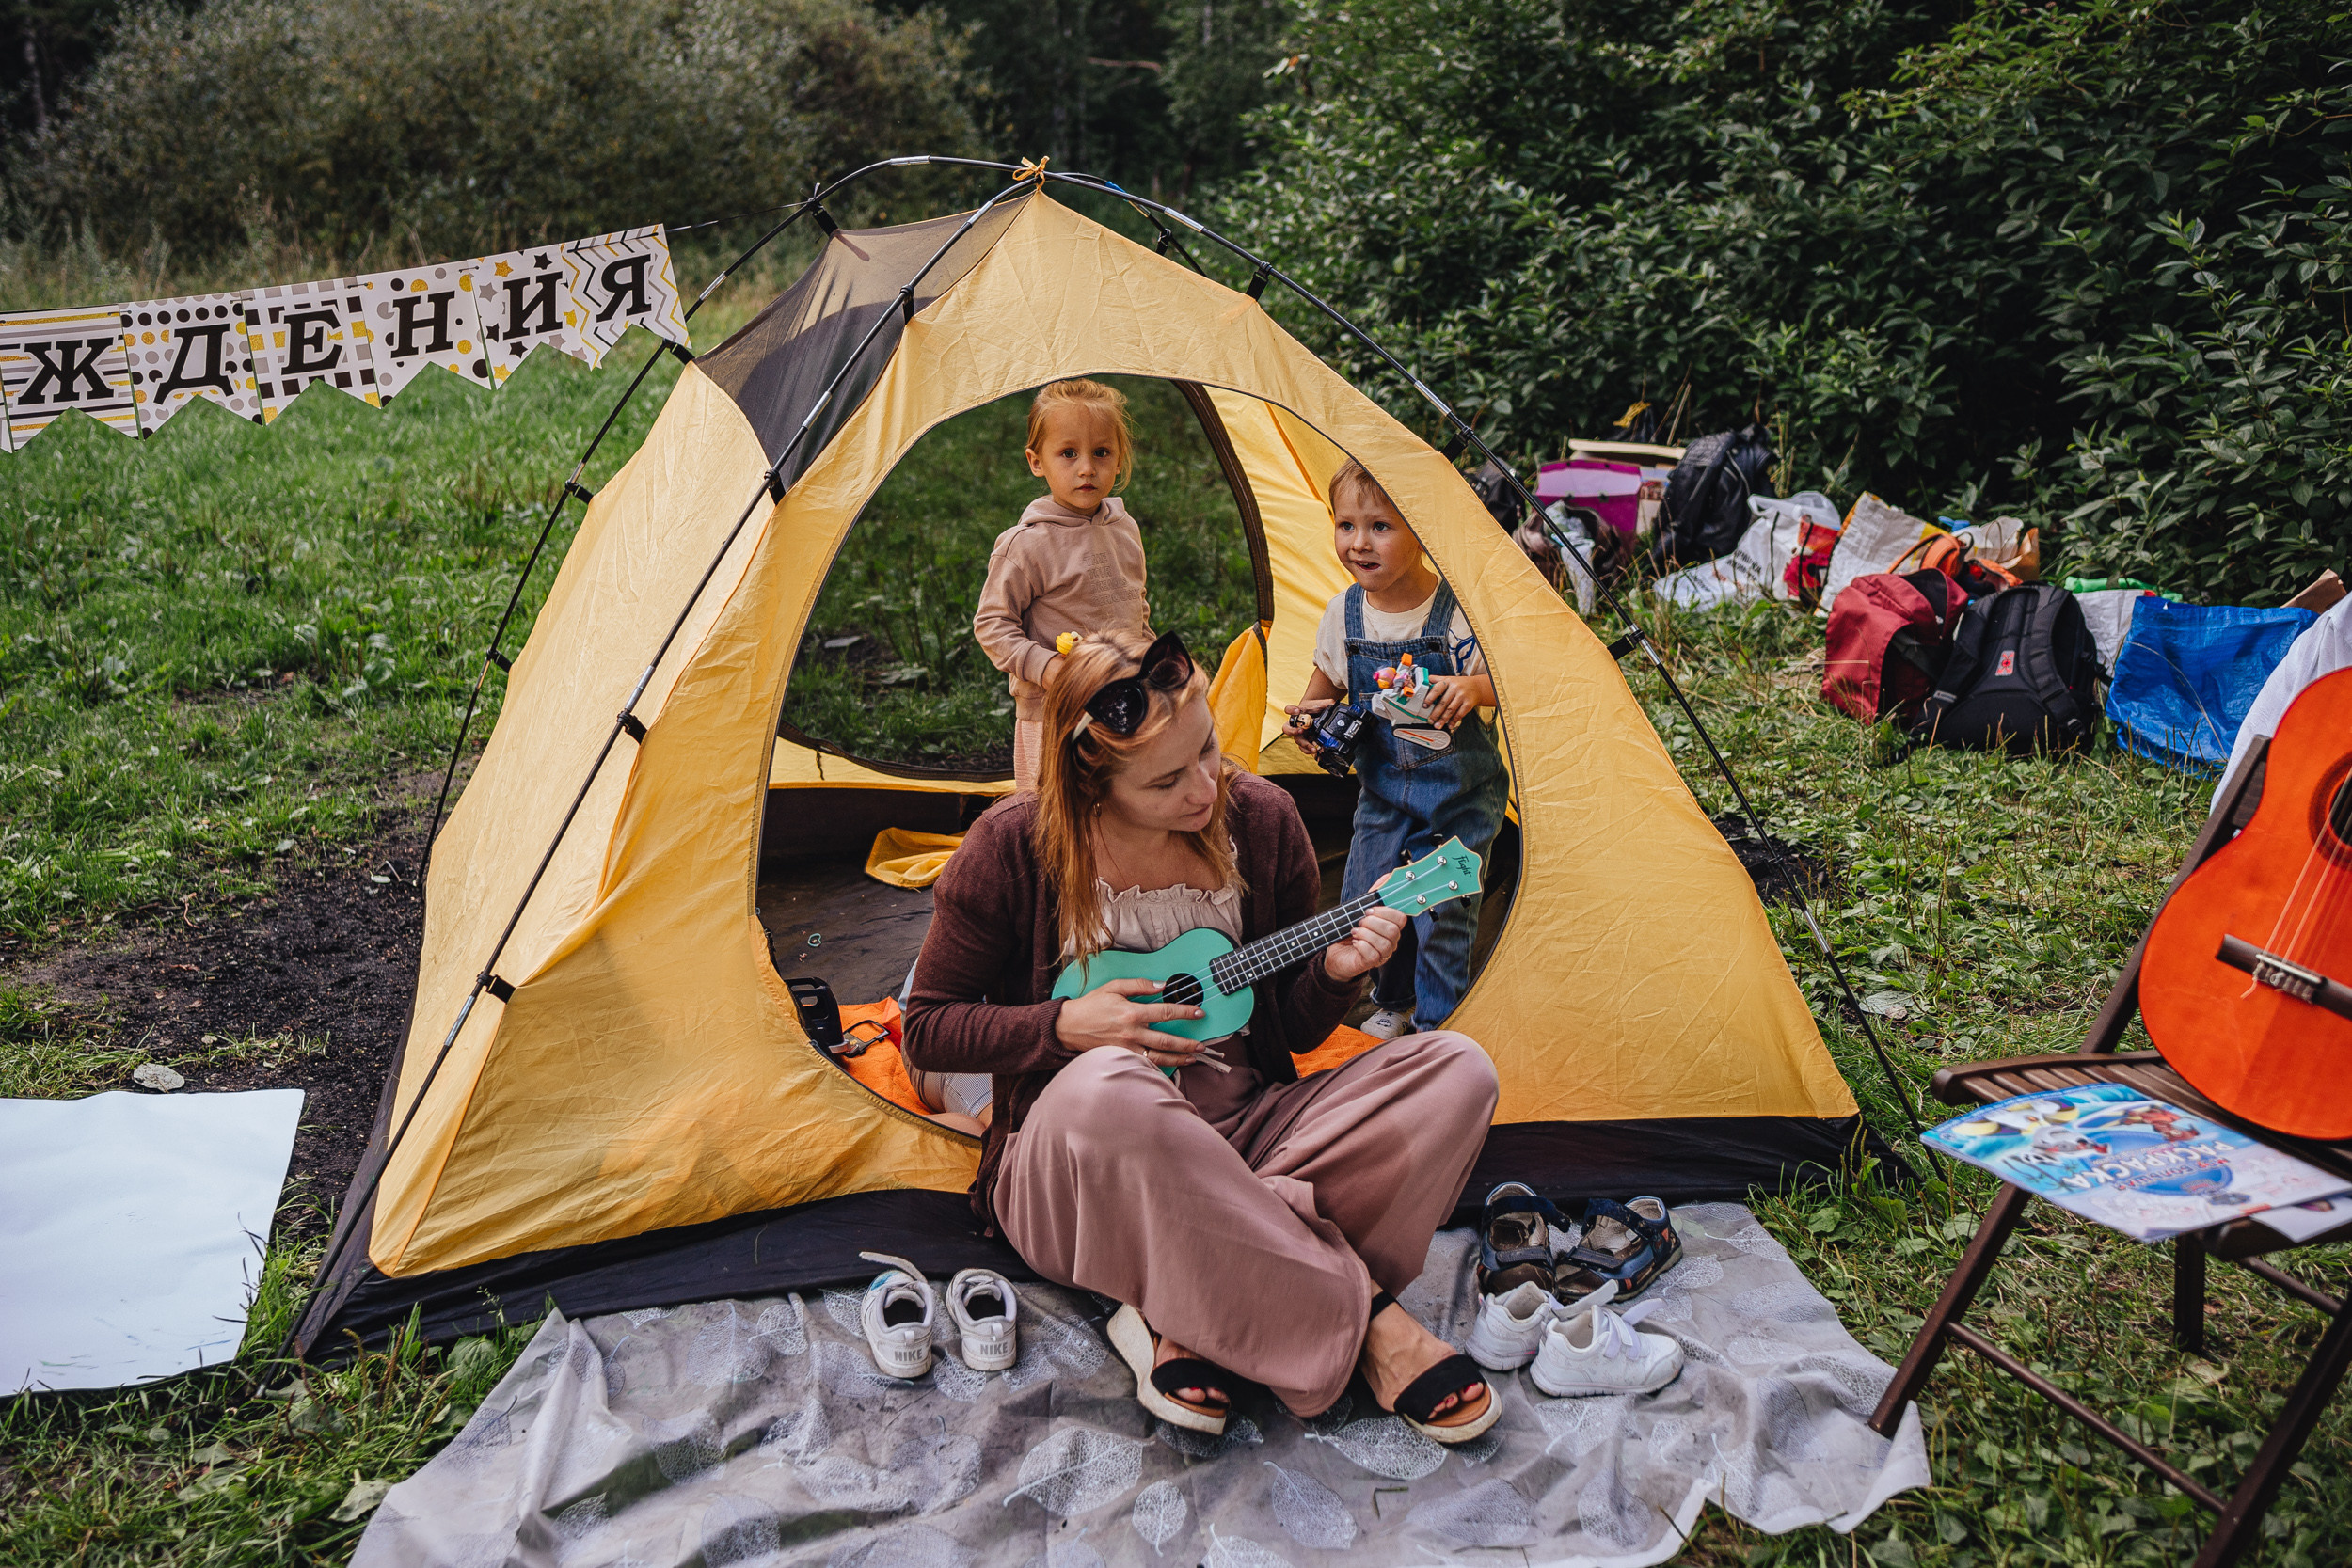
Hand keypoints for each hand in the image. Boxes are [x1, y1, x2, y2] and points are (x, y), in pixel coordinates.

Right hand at [1055, 976, 1212, 1069]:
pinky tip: (1172, 1065)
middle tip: (1203, 1044)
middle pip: (1166, 1040)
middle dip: (1187, 1043)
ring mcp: (1127, 1048)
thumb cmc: (1091, 1005)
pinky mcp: (1122, 1057)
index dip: (1185, 1012)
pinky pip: (1145, 1065)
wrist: (1069, 1026)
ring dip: (1178, 1059)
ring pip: (1158, 1057)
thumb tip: (1162, 985)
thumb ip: (1139, 985)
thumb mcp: (1114, 987)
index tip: (1198, 1012)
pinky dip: (1161, 1066)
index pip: (1165, 1012)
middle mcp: (1131, 1033)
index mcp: (1132, 1012)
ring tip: (1193, 1057)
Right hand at [1283, 698, 1333, 756]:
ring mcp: (1299, 734)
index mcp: (1297, 714)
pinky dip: (1310, 751)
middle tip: (1301, 730)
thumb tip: (1333, 704)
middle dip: (1293, 731)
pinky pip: (1304, 748)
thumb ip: (1326, 703)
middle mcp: (1295, 724)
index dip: (1290, 710)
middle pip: (1287, 729)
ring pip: (1297, 741)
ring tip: (1313, 748)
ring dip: (1305, 745)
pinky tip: (1317, 752)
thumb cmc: (1315, 708)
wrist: (1316, 714)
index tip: (1297, 711)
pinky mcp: (1305, 741)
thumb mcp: (1321, 704)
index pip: (1288, 709)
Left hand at [1322, 901, 1405, 982]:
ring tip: (1355, 931)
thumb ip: (1374, 895)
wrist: (1336, 951)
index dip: (1386, 912)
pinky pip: (1373, 954)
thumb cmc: (1352, 930)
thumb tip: (1387, 876)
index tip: (1370, 910)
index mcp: (1391, 927)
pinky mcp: (1372, 963)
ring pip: (1384, 943)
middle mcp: (1391, 941)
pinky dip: (1361, 945)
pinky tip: (1355, 942)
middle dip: (1373, 922)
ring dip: (1365, 934)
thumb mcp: (1361, 910)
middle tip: (1360, 921)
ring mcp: (1383, 954)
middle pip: (1393, 930)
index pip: (1401, 918)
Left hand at [1424, 675, 1482, 729]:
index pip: (1437, 689)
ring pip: (1451, 710)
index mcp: (1448, 681)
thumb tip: (1424, 681)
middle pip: (1443, 702)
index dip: (1430, 698)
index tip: (1425, 706)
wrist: (1477, 687)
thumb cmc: (1460, 684)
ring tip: (1437, 725)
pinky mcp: (1468, 704)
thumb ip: (1436, 680)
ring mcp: (1462, 696)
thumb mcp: (1448, 679)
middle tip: (1430, 720)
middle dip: (1435, 713)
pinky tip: (1449, 725)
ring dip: (1443, 719)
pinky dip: (1454, 721)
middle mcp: (1455, 688)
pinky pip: (1460, 714)